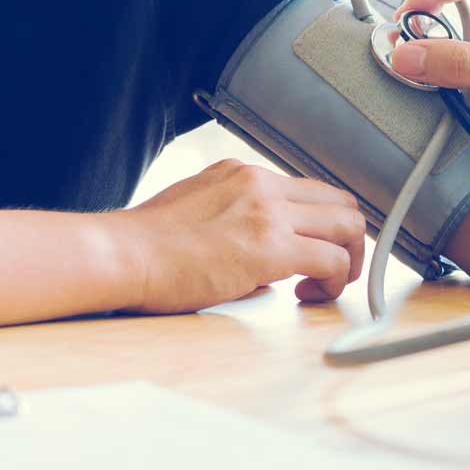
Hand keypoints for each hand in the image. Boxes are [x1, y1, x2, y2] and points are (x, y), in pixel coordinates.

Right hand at [112, 159, 365, 310]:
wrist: (121, 255)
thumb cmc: (146, 245)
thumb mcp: (197, 208)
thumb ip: (238, 222)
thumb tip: (268, 266)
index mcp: (243, 174)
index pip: (310, 191)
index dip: (324, 224)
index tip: (316, 249)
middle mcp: (262, 184)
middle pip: (341, 203)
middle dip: (348, 240)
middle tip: (333, 269)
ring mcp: (269, 213)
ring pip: (348, 226)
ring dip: (348, 260)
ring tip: (325, 284)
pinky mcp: (271, 247)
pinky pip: (332, 260)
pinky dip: (334, 281)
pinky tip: (309, 295)